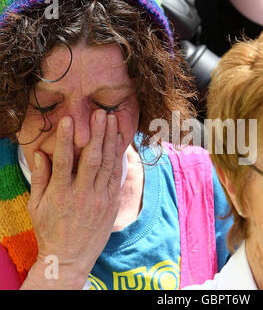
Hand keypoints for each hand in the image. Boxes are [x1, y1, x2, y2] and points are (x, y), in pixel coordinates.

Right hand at [26, 109, 123, 286]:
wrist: (70, 256)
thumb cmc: (50, 230)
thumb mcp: (36, 206)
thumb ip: (40, 178)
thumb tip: (39, 153)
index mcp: (60, 194)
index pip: (63, 161)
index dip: (65, 139)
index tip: (68, 120)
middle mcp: (82, 194)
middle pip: (91, 158)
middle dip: (97, 134)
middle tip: (101, 113)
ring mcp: (100, 199)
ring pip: (107, 165)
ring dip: (111, 141)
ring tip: (113, 121)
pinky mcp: (112, 202)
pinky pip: (117, 176)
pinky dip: (119, 158)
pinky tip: (120, 142)